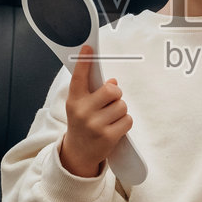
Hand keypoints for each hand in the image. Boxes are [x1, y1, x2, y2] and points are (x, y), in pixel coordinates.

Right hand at [58, 45, 131, 176]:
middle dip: (116, 94)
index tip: (88, 48)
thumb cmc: (82, 124)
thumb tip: (114, 82)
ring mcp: (95, 124)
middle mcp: (82, 111)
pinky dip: (125, 122)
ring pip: (122, 105)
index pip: (79, 77)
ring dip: (120, 110)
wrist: (78, 153)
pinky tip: (115, 128)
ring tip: (110, 119)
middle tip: (111, 101)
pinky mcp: (107, 136)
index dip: (85, 61)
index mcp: (74, 100)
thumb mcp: (81, 107)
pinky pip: (127, 120)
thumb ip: (94, 92)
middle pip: (111, 90)